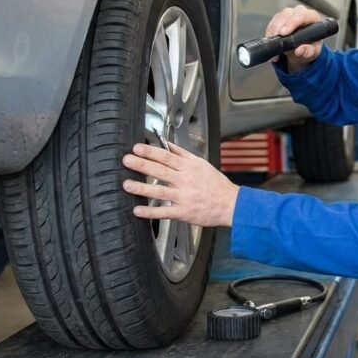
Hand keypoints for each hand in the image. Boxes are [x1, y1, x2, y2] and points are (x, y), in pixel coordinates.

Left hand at [121, 143, 239, 227]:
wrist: (231, 204)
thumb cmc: (216, 185)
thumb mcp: (201, 164)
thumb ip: (183, 154)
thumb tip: (168, 144)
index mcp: (189, 168)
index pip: (167, 157)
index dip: (151, 152)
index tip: (137, 148)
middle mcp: (186, 181)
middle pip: (160, 171)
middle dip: (142, 165)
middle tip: (127, 160)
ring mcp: (184, 197)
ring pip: (160, 191)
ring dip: (141, 188)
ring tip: (127, 184)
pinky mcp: (184, 212)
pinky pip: (164, 212)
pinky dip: (150, 212)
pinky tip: (138, 210)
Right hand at [265, 4, 323, 72]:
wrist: (302, 47)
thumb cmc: (311, 46)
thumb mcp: (313, 51)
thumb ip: (308, 51)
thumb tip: (299, 51)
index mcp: (312, 17)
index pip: (302, 16)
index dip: (291, 23)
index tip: (283, 33)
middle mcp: (300, 12)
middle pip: (287, 14)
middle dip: (279, 27)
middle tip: (276, 41)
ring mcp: (289, 13)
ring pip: (277, 18)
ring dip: (273, 33)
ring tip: (275, 47)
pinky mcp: (279, 17)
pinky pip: (271, 23)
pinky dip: (269, 34)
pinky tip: (271, 43)